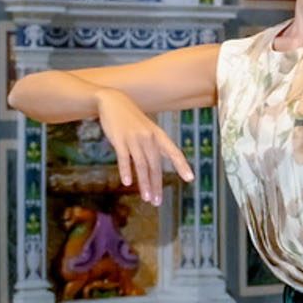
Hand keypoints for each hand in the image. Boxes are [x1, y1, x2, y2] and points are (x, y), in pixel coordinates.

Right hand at [93, 90, 191, 206]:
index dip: (182, 165)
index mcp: (159, 136)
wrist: (113, 101)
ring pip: (142, 165)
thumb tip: (169, 160)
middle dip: (157, 185)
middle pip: (155, 165)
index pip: (174, 152)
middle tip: (157, 201)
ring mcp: (134, 138)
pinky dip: (126, 170)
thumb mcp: (149, 129)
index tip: (190, 178)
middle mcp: (149, 138)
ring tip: (147, 198)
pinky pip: (124, 158)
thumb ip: (157, 145)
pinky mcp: (119, 139)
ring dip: (145, 183)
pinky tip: (127, 182)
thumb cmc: (132, 119)